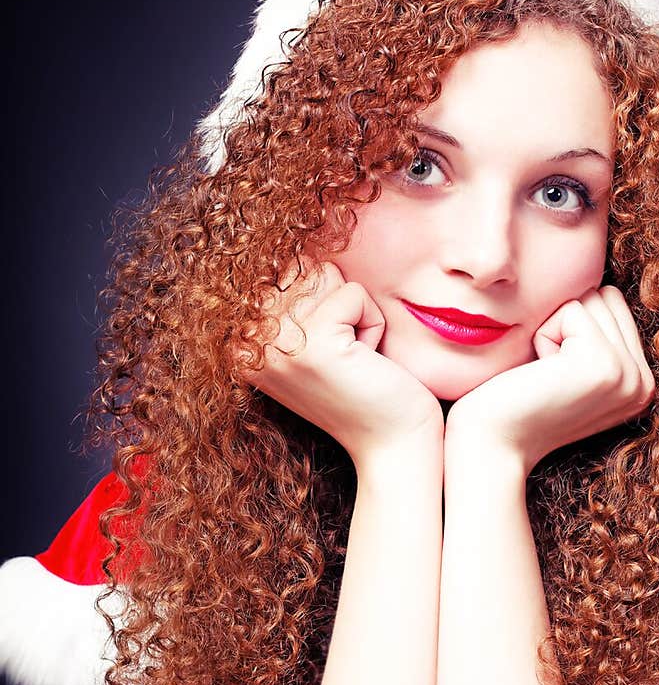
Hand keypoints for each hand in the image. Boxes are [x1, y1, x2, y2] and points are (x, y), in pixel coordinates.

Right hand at [235, 261, 443, 467]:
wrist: (392, 443)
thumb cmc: (363, 388)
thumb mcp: (313, 339)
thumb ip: (292, 298)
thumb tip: (289, 241)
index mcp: (240, 341)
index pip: (284, 270)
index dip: (322, 301)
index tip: (328, 353)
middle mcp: (246, 342)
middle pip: (305, 268)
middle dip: (339, 305)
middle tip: (346, 357)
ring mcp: (274, 343)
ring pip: (329, 276)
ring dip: (356, 314)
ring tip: (354, 360)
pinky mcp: (312, 343)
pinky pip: (354, 294)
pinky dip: (373, 323)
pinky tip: (366, 363)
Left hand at [445, 286, 655, 474]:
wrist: (491, 444)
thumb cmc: (517, 402)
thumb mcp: (570, 370)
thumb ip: (599, 335)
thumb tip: (601, 285)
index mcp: (642, 384)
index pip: (613, 305)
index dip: (572, 328)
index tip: (556, 375)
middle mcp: (645, 384)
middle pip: (605, 297)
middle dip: (565, 325)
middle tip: (548, 375)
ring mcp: (629, 376)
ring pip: (590, 298)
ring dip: (554, 330)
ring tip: (545, 375)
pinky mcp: (604, 364)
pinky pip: (571, 309)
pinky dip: (544, 336)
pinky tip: (539, 374)